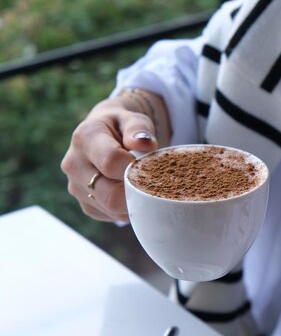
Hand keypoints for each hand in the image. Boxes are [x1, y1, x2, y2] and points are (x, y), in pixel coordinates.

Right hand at [61, 90, 168, 222]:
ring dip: (132, 202)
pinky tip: (129, 193)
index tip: (148, 165)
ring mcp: (75, 187)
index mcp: (85, 138)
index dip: (134, 168)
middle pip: (109, 194)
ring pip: (111, 209)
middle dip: (136, 192)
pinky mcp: (84, 204)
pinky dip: (125, 209)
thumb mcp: (133, 119)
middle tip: (152, 183)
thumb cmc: (122, 126)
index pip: (110, 162)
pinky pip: (110, 216)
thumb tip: (145, 144)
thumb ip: (140, 129)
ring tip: (140, 185)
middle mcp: (74, 164)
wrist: (105, 135)